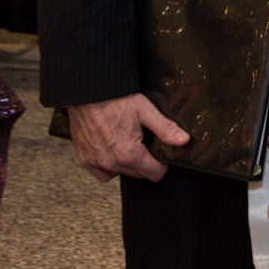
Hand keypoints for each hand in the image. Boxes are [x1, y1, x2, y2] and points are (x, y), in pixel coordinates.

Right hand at [66, 93, 189, 182]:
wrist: (87, 94)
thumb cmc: (114, 99)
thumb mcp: (145, 110)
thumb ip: (165, 128)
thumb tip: (183, 140)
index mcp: (129, 153)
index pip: (155, 174)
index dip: (162, 164)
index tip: (161, 152)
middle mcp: (112, 163)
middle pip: (139, 174)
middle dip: (146, 162)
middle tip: (144, 141)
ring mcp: (97, 163)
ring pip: (121, 173)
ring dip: (128, 164)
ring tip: (128, 142)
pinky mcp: (85, 160)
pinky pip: (102, 173)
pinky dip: (109, 166)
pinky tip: (114, 151)